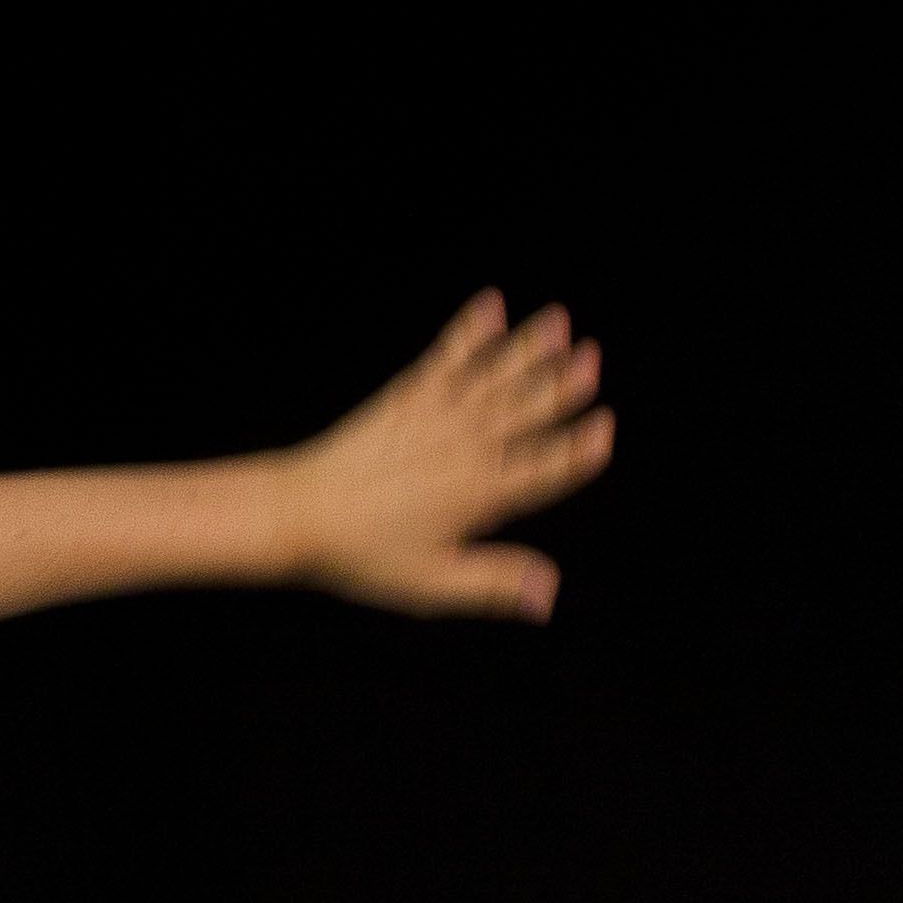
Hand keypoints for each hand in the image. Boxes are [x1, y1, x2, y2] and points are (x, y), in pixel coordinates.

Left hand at [285, 290, 612, 615]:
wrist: (297, 513)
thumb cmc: (362, 555)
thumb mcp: (431, 583)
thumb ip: (493, 583)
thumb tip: (549, 596)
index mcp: (479, 495)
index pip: (542, 469)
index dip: (576, 451)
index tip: (605, 429)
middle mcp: (464, 448)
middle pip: (524, 413)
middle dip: (561, 386)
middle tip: (593, 358)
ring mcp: (434, 417)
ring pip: (493, 378)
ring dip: (527, 349)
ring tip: (558, 321)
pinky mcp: (405, 398)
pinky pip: (445, 358)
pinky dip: (468, 333)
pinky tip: (490, 307)